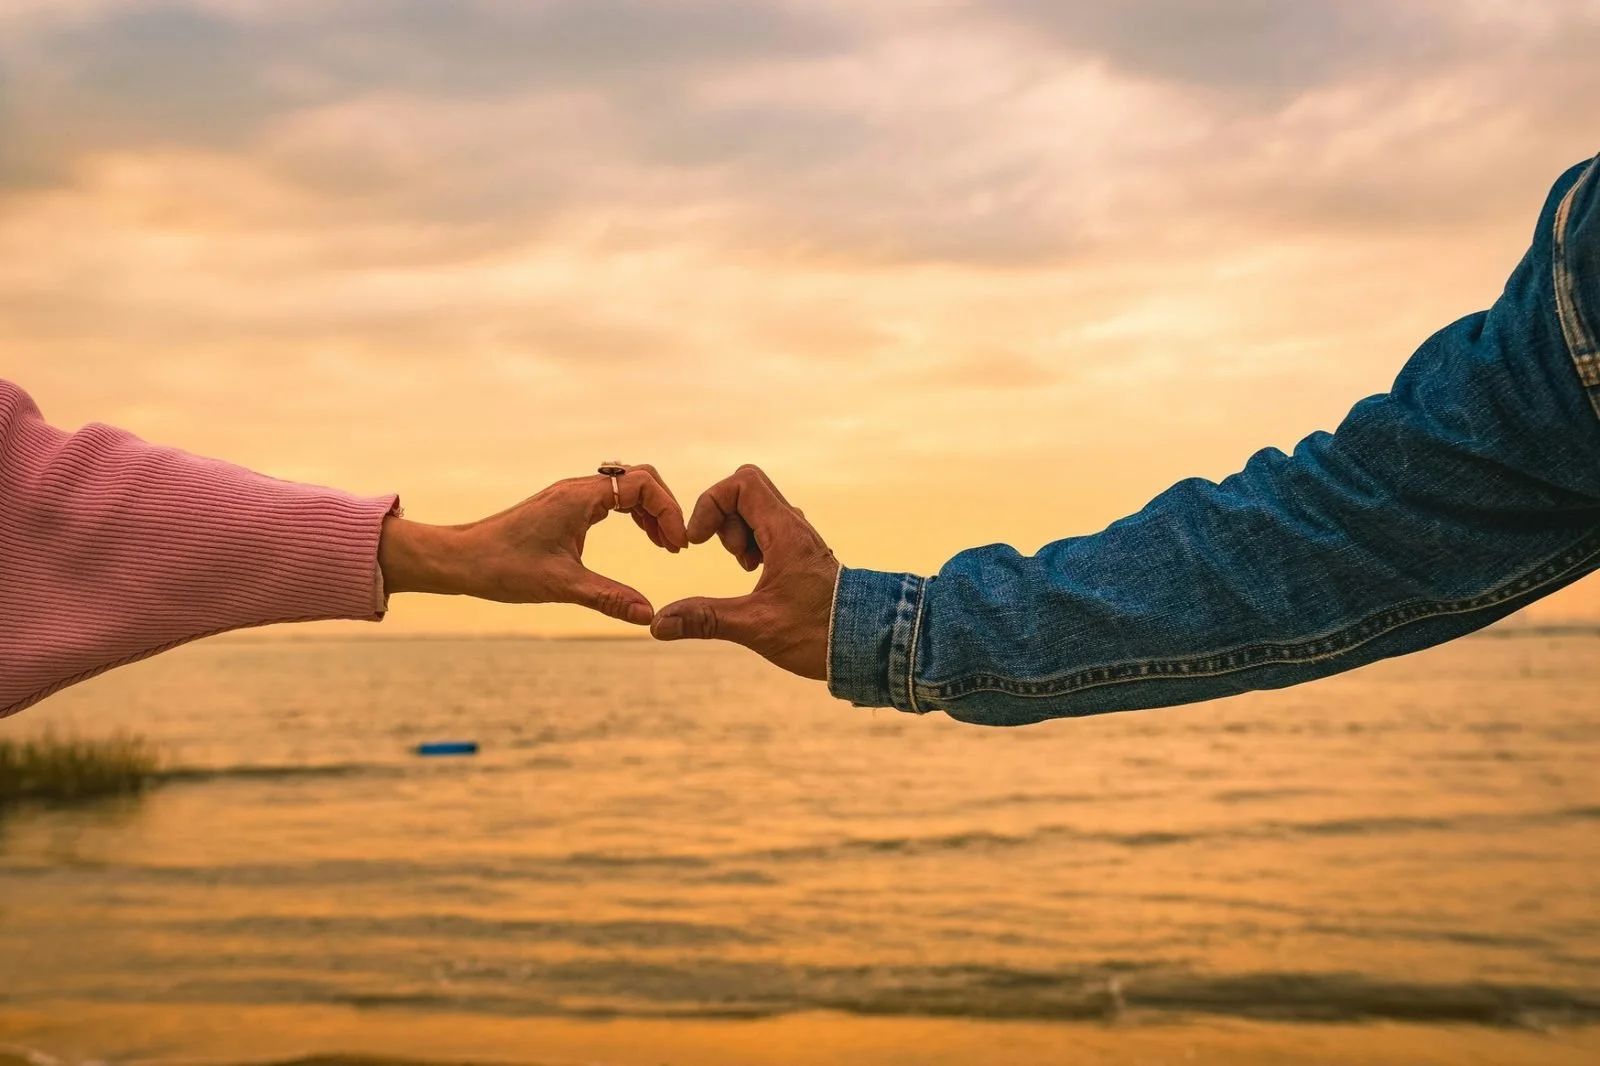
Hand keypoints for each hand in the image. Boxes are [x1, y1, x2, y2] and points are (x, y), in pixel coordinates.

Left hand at [379, 465, 687, 624]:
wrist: (460, 560)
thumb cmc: (503, 567)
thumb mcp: (561, 585)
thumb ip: (608, 598)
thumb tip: (649, 615)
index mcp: (580, 497)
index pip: (643, 484)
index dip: (668, 511)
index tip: (675, 546)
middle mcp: (577, 489)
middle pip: (640, 479)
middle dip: (664, 508)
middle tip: (673, 545)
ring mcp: (570, 496)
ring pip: (626, 487)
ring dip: (649, 511)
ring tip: (662, 544)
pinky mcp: (563, 507)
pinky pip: (610, 498)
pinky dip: (632, 514)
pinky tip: (639, 538)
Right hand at [650, 465, 840, 678]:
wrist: (867, 644)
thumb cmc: (819, 634)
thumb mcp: (756, 627)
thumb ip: (705, 620)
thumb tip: (658, 625)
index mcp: (786, 533)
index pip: (741, 483)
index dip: (710, 504)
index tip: (699, 541)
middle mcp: (794, 527)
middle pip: (746, 491)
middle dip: (722, 517)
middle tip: (728, 554)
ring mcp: (799, 539)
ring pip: (756, 509)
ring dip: (737, 531)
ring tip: (745, 568)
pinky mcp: (800, 553)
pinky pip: (768, 529)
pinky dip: (752, 542)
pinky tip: (755, 574)